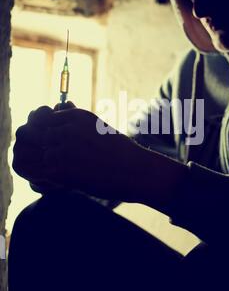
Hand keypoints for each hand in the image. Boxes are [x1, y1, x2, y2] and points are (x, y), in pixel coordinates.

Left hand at [13, 104, 186, 207]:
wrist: (136, 170)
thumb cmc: (119, 151)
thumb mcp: (97, 127)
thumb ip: (75, 118)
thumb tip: (58, 108)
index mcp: (75, 116)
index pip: (38, 117)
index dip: (37, 131)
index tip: (44, 144)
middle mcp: (67, 128)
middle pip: (30, 133)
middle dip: (32, 146)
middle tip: (41, 159)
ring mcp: (63, 148)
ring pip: (33, 153)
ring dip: (37, 163)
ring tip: (48, 172)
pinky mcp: (62, 169)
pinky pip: (39, 172)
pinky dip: (43, 178)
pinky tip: (56, 182)